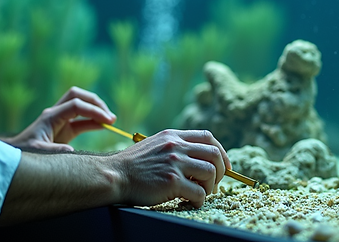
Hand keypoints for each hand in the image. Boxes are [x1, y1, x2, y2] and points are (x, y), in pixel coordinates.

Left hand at [1, 86, 115, 152]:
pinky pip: (82, 121)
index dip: (93, 110)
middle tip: (110, 116)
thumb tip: (71, 151)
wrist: (14, 157)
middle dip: (96, 102)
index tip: (107, 121)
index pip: (76, 105)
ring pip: (82, 105)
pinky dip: (94, 121)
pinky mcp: (64, 130)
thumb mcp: (37, 153)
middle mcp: (56, 114)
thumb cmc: (23, 153)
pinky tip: (104, 126)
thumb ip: (54, 151)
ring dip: (96, 110)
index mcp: (50, 117)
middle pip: (79, 96)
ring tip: (111, 120)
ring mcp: (61, 120)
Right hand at [112, 129, 230, 208]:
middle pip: (214, 154)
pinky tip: (192, 202)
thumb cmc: (133, 166)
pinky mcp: (172, 181)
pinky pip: (199, 191)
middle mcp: (176, 146)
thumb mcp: (155, 145)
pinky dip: (200, 199)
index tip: (224, 165)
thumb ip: (174, 146)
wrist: (114, 175)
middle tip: (215, 183)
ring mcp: (174, 163)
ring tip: (202, 193)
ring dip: (211, 186)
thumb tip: (197, 158)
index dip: (221, 152)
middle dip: (220, 170)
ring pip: (210, 172)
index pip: (207, 137)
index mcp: (173, 136)